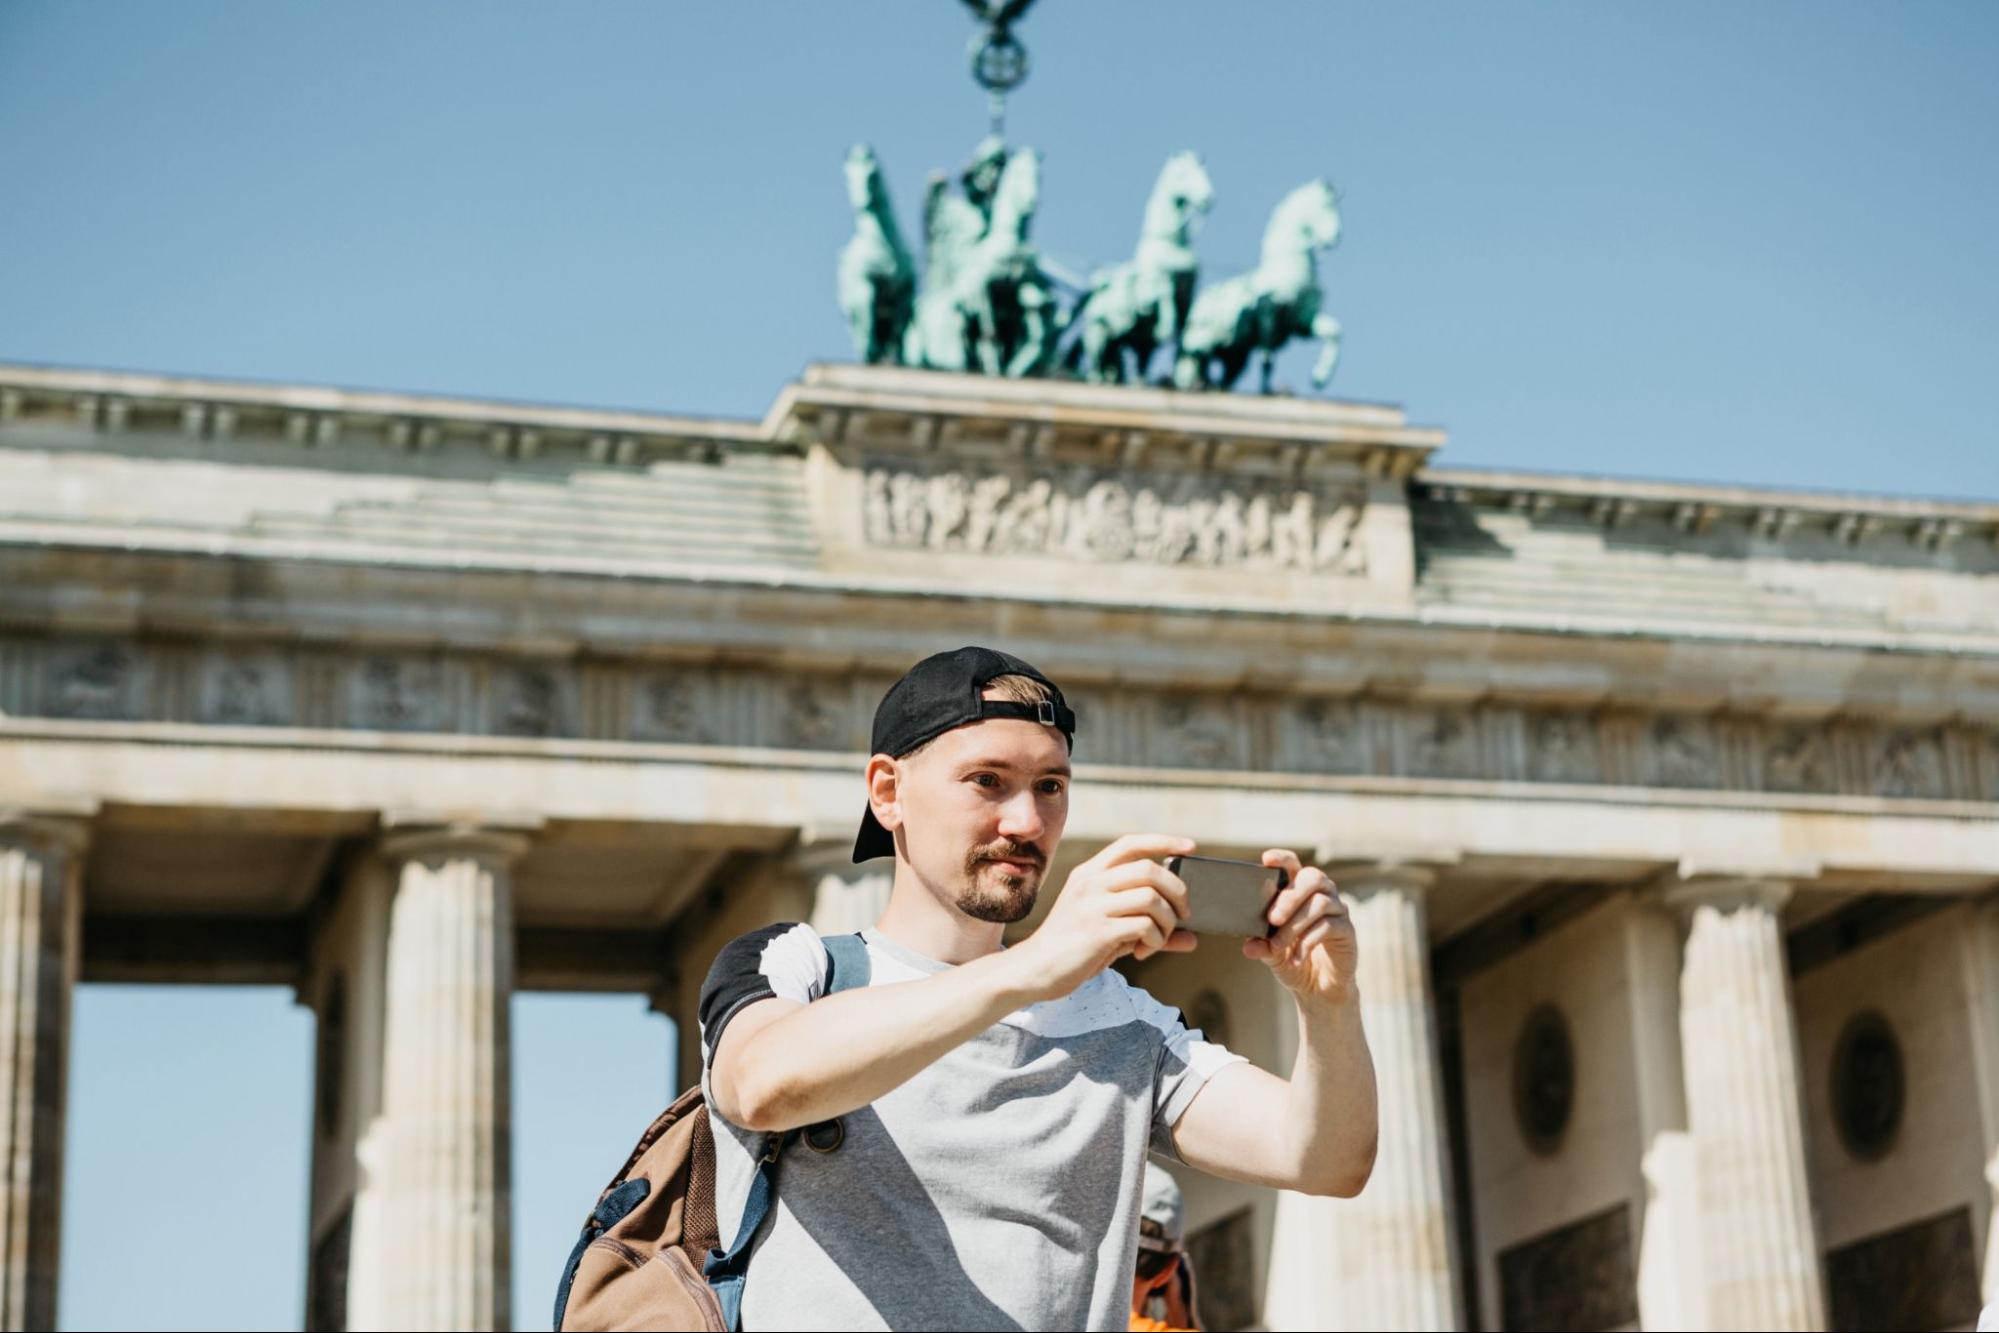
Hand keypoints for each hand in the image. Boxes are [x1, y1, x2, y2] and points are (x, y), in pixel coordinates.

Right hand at [1005, 834, 1199, 1003]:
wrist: (1035, 969)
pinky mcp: (1097, 931)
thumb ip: (1148, 927)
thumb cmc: (1075, 947)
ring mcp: (1092, 906)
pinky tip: (1142, 952)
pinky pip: (1144, 926)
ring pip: (1151, 898)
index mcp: (1090, 873)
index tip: (1190, 847)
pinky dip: (1155, 941)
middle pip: (1150, 869)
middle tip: (1182, 914)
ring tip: (1157, 940)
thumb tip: (1192, 938)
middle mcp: (1090, 883)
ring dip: (1167, 922)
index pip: (1130, 843)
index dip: (1163, 841)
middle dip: (1177, 891)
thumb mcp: (1110, 929)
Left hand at [1244, 850, 1355, 1003]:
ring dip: (1295, 924)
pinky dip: (1308, 942)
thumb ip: (1262, 946)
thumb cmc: (1293, 960)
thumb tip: (1249, 947)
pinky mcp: (1347, 931)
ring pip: (1321, 903)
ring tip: (1277, 946)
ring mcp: (1337, 911)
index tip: (1266, 859)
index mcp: (1300, 892)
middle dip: (1290, 896)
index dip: (1283, 859)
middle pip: (1313, 877)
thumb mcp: (1272, 954)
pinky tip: (1295, 959)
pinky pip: (1330, 926)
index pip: (1294, 866)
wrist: (1318, 988)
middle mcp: (1322, 894)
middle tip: (1272, 918)